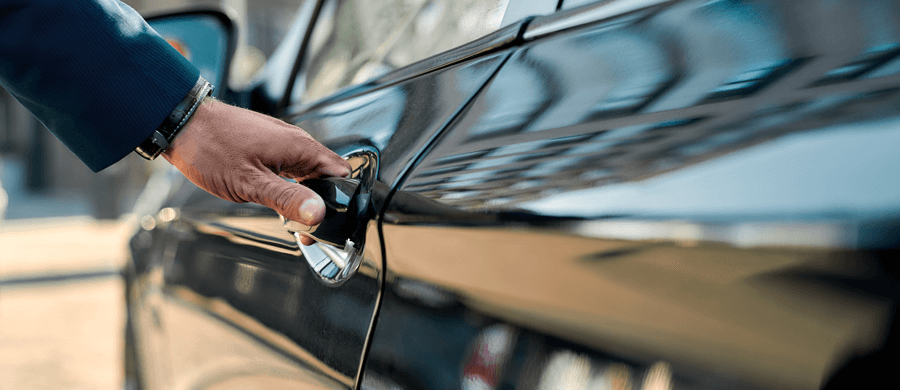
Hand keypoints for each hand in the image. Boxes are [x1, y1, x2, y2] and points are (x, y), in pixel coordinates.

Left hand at [162, 98, 349, 244]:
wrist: (182, 124)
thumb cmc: (211, 148)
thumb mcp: (251, 183)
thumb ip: (288, 199)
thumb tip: (318, 213)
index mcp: (300, 147)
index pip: (341, 174)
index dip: (339, 201)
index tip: (326, 222)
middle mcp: (296, 142)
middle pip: (326, 176)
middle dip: (322, 202)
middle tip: (306, 228)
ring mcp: (282, 142)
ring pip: (308, 173)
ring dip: (305, 195)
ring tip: (292, 218)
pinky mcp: (269, 145)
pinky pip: (291, 167)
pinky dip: (290, 185)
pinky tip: (277, 199)